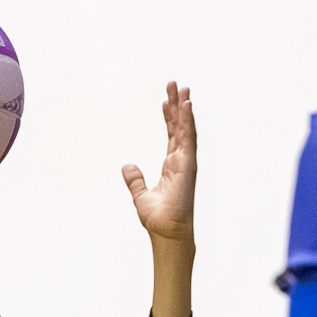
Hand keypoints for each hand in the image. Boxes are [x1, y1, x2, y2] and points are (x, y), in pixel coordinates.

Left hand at [121, 81, 196, 246]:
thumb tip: (127, 166)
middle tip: (175, 84)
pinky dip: (188, 121)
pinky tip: (187, 105)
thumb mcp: (140, 195)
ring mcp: (186, 162)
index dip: (169, 117)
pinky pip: (189, 138)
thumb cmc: (158, 218)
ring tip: (182, 87)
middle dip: (178, 105)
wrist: (165, 231)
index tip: (165, 100)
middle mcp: (181, 161)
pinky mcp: (188, 165)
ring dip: (184, 107)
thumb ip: (135, 179)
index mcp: (172, 166)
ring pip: (186, 128)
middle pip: (180, 127)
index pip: (171, 135)